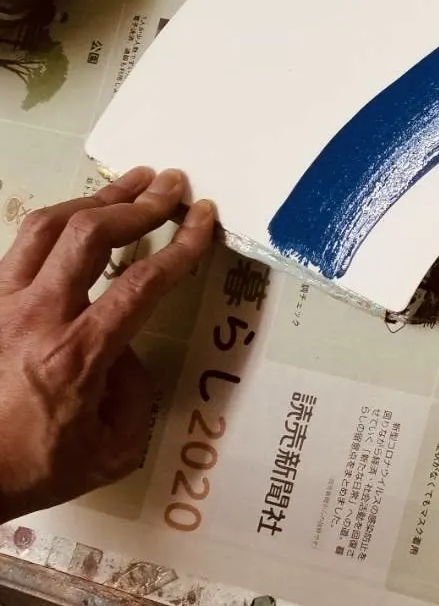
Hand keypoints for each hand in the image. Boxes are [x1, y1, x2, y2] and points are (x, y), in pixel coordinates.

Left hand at [0, 168, 215, 521]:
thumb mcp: (112, 449)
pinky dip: (58, 222)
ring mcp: (1, 304)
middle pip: (90, 233)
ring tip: (129, 183)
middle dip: (139, 202)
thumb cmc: (35, 469)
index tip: (205, 217)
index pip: (143, 281)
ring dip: (95, 198)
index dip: (183, 243)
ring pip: (46, 226)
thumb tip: (129, 353)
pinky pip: (20, 246)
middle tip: (172, 184)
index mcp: (77, 354)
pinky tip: (79, 219)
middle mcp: (36, 317)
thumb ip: (135, 394)